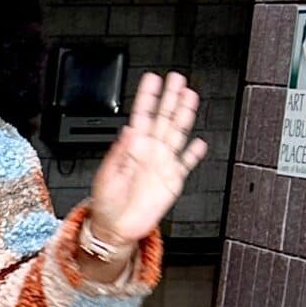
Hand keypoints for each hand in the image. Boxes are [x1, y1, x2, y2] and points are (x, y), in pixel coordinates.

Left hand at [81, 71, 206, 280]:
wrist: (115, 228)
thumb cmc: (106, 203)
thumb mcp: (106, 175)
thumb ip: (119, 152)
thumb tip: (128, 129)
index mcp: (131, 148)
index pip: (141, 116)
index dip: (147, 97)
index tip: (152, 80)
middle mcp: (149, 152)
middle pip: (163, 119)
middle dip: (170, 98)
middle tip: (176, 78)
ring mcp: (162, 164)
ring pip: (177, 134)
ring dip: (184, 115)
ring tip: (189, 96)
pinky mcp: (172, 180)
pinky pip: (185, 164)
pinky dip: (193, 154)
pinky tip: (199, 142)